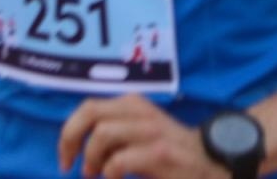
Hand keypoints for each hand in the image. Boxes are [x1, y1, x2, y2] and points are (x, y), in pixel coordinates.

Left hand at [58, 94, 221, 178]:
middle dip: (71, 139)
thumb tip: (77, 144)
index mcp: (134, 105)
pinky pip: (119, 161)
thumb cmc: (169, 154)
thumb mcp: (139, 134)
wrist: (210, 164)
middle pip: (90, 112)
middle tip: (70, 165)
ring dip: (92, 159)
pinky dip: (110, 174)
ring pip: (103, 133)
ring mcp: (152, 131)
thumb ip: (114, 131)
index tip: (66, 158)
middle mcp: (142, 112)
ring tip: (97, 175)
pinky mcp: (160, 153)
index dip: (69, 132)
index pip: (89, 106)